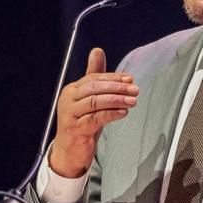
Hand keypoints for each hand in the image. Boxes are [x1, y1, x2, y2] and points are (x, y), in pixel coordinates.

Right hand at [49, 47, 138, 177]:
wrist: (69, 151)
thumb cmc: (81, 123)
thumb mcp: (90, 99)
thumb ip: (95, 76)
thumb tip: (97, 51)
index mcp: (72, 90)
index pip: (94, 79)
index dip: (113, 77)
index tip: (130, 78)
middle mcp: (68, 99)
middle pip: (94, 88)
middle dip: (116, 87)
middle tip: (134, 88)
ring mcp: (70, 114)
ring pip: (95, 102)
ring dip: (116, 100)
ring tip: (132, 100)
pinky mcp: (75, 128)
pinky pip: (95, 118)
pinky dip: (111, 114)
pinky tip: (123, 113)